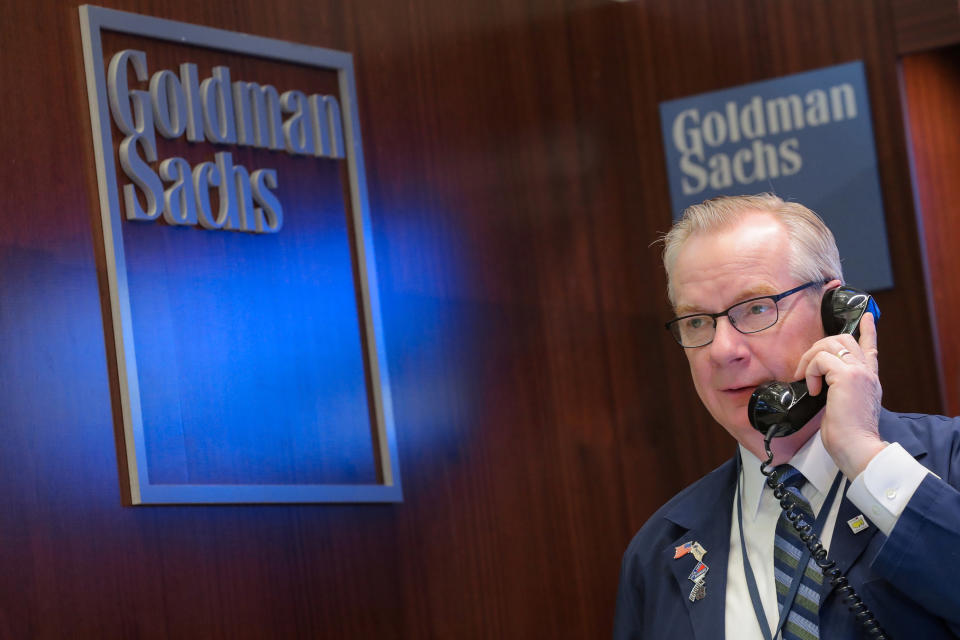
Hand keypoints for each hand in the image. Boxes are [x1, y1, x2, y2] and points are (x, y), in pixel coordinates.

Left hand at [792, 313, 885, 477]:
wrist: (857, 447)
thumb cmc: (848, 435)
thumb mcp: (845, 407)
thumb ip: (839, 391)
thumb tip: (821, 385)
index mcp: (870, 380)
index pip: (870, 348)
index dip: (868, 331)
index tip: (868, 317)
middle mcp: (867, 372)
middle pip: (843, 339)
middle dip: (818, 347)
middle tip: (805, 369)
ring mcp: (858, 372)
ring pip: (829, 344)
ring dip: (810, 359)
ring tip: (806, 379)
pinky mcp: (847, 376)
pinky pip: (820, 359)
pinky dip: (810, 371)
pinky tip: (813, 389)